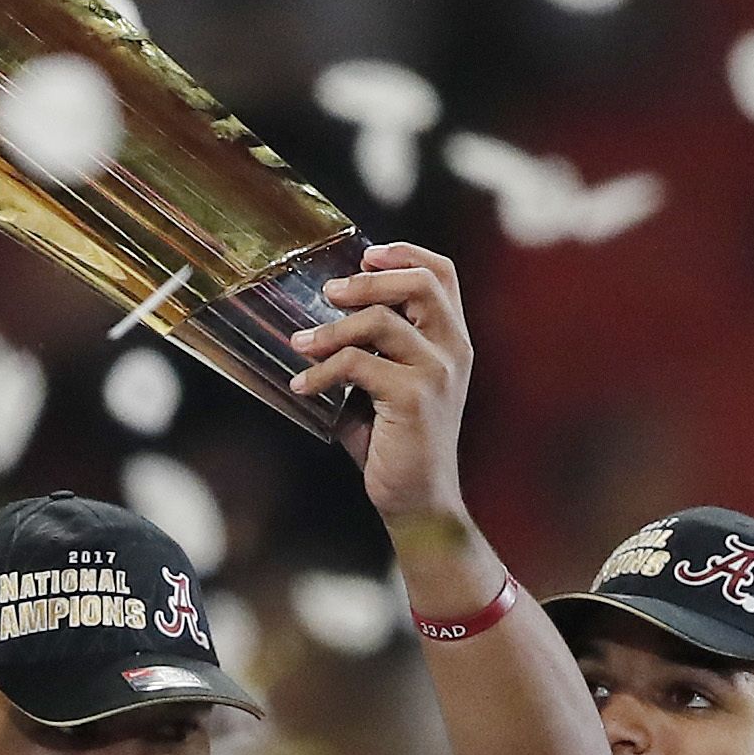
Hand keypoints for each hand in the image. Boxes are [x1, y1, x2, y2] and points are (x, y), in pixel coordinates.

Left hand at [286, 244, 472, 522]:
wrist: (419, 500)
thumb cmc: (399, 443)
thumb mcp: (389, 386)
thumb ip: (369, 352)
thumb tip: (315, 326)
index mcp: (452, 341)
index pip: (442, 275)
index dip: (405, 254)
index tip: (366, 254)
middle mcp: (452, 350)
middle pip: (419, 285)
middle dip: (367, 282)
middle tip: (329, 293)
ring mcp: (436, 373)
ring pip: (383, 322)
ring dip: (333, 329)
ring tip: (301, 344)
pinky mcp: (413, 398)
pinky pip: (358, 365)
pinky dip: (322, 371)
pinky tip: (303, 386)